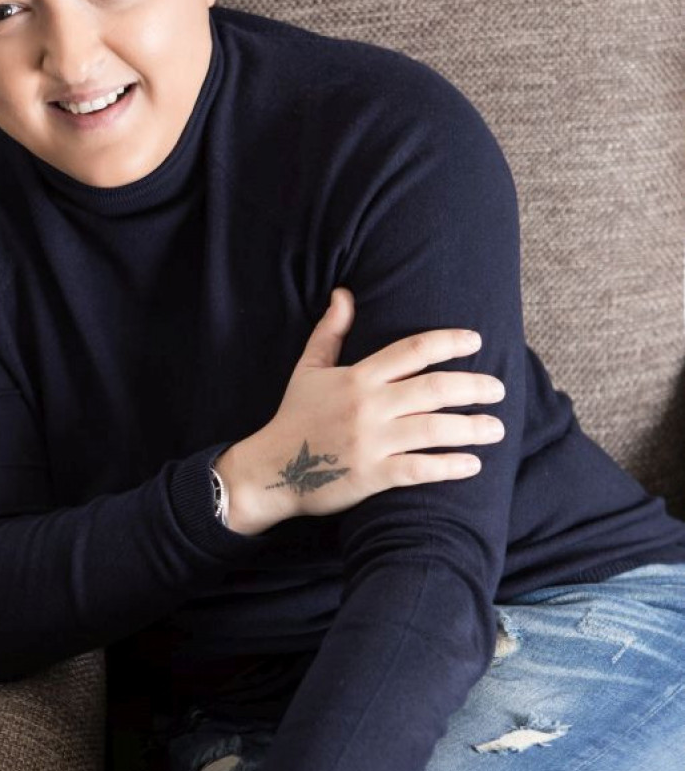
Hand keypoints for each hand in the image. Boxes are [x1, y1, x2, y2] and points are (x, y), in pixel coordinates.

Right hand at [214, 287, 505, 533]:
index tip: (475, 340)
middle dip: (474, 387)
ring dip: (472, 428)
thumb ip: (330, 333)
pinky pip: (420, 469)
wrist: (271, 469)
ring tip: (496, 429)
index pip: (412, 350)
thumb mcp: (308, 370)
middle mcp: (368, 406)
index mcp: (357, 377)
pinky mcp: (372, 475)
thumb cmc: (294, 417)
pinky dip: (450, 466)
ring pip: (434, 430)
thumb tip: (344, 294)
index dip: (448, 342)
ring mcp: (371, 442)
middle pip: (434, 389)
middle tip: (499, 389)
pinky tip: (472, 464)